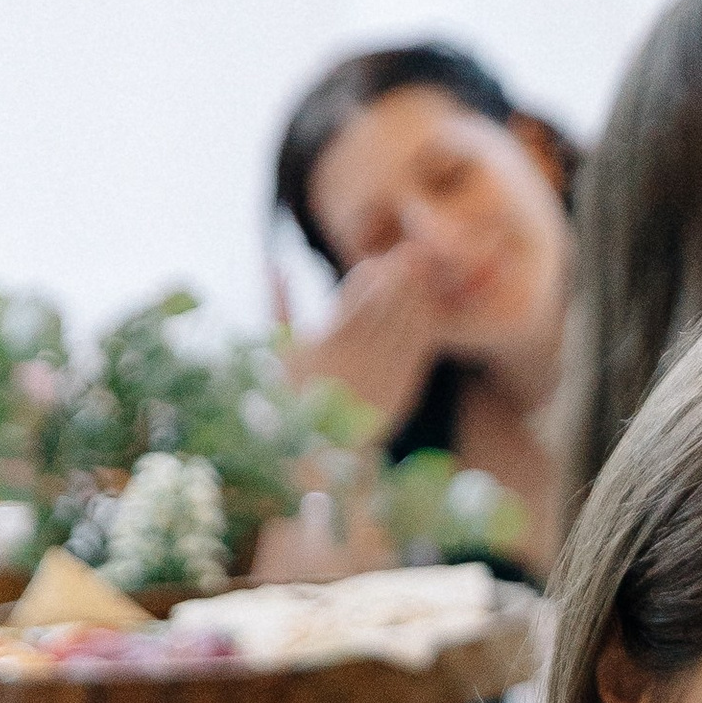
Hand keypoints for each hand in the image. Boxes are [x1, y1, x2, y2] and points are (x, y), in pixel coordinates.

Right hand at [291, 246, 443, 441]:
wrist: (317, 450)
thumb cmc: (291, 395)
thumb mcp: (280, 349)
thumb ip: (278, 304)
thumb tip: (274, 263)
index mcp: (327, 343)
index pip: (355, 296)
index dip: (369, 275)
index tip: (376, 261)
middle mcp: (357, 357)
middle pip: (387, 306)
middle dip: (400, 277)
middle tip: (413, 252)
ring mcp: (382, 374)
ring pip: (407, 325)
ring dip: (418, 296)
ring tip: (424, 273)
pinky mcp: (401, 390)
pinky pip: (418, 351)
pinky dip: (424, 327)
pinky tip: (427, 308)